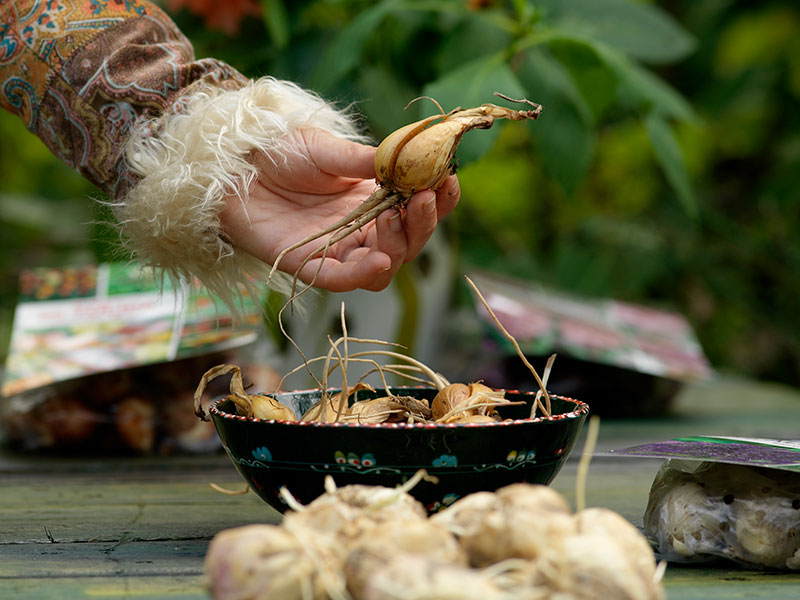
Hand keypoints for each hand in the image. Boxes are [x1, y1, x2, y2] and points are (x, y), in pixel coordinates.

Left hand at [220, 128, 459, 291]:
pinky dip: (362, 273)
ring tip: (398, 215)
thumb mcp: (326, 149)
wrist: (230, 164)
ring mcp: (335, 249)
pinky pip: (340, 280)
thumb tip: (408, 159)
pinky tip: (380, 260)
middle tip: (424, 197)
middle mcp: (360, 229)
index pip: (415, 209)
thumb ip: (364, 160)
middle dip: (422, 222)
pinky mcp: (306, 265)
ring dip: (399, 245)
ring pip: (382, 266)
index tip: (449, 180)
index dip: (438, 200)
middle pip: (406, 243)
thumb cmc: (278, 152)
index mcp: (372, 200)